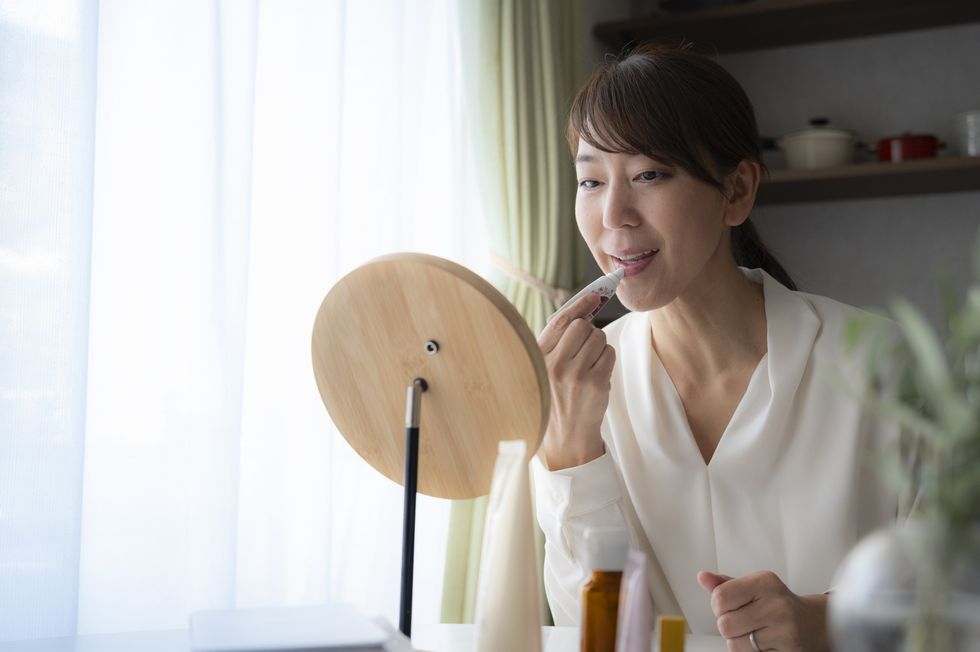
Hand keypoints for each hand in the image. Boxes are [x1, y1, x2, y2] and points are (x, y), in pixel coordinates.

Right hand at [536, 293, 615, 469]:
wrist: (565, 438)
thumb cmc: (555, 399)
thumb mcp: (543, 370)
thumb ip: (556, 342)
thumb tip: (584, 308)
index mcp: (536, 358)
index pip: (560, 321)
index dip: (579, 304)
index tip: (594, 295)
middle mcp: (553, 365)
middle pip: (583, 326)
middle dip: (589, 333)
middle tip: (585, 351)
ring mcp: (575, 375)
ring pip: (599, 338)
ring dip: (599, 348)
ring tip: (588, 368)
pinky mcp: (595, 384)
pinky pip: (609, 354)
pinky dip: (606, 362)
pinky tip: (596, 377)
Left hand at [697, 570, 829, 651]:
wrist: (817, 623)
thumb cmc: (779, 603)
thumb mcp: (754, 587)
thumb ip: (726, 584)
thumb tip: (702, 577)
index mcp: (766, 583)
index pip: (720, 598)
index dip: (718, 606)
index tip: (729, 606)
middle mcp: (777, 605)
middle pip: (725, 624)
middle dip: (728, 625)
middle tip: (744, 621)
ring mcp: (786, 632)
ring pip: (735, 645)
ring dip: (739, 642)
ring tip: (755, 632)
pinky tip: (765, 642)